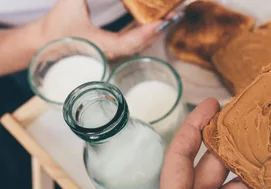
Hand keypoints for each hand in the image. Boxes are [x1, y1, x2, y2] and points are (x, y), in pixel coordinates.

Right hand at [32, 0, 161, 58]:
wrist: (45, 43)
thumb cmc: (57, 28)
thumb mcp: (71, 4)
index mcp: (105, 47)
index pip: (133, 41)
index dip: (149, 32)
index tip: (163, 21)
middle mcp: (114, 53)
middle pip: (143, 43)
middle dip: (160, 28)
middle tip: (176, 14)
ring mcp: (115, 53)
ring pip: (141, 44)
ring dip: (156, 30)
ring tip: (171, 16)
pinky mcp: (114, 50)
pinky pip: (136, 42)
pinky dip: (147, 32)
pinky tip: (156, 23)